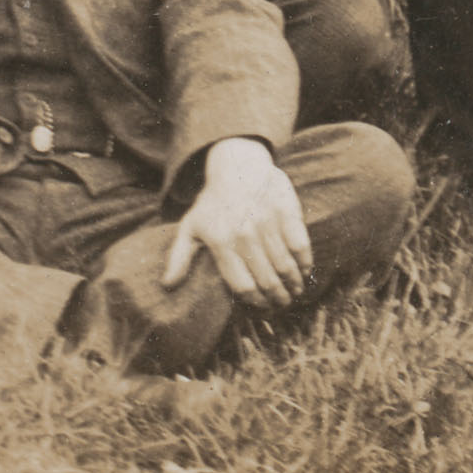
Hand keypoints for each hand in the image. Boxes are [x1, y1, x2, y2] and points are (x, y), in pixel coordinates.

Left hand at [162, 135, 314, 309]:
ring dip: (293, 284)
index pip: (242, 285)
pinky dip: (305, 263)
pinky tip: (304, 270)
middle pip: (267, 280)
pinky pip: (300, 246)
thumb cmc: (212, 203)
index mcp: (219, 242)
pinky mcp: (286, 211)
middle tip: (283, 303)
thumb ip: (178, 258)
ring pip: (285, 266)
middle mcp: (243, 234)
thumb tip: (167, 285)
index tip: (264, 307)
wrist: (236, 166)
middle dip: (278, 298)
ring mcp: (266, 223)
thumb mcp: (190, 227)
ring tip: (295, 291)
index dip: (256, 301)